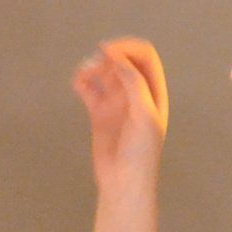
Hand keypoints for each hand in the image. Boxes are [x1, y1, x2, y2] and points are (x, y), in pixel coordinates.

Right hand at [74, 39, 168, 186]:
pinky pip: (89, 90)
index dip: (127, 48)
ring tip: (83, 74)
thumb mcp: (144, 115)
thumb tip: (117, 57)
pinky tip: (78, 83)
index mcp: (153, 90)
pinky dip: (82, 82)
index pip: (144, 56)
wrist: (124, 182)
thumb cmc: (141, 152)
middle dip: (108, 57)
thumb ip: (134, 84)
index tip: (107, 51)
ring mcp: (117, 102)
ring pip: (104, 73)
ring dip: (93, 67)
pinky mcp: (99, 113)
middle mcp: (136, 93)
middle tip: (95, 65)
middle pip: (123, 60)